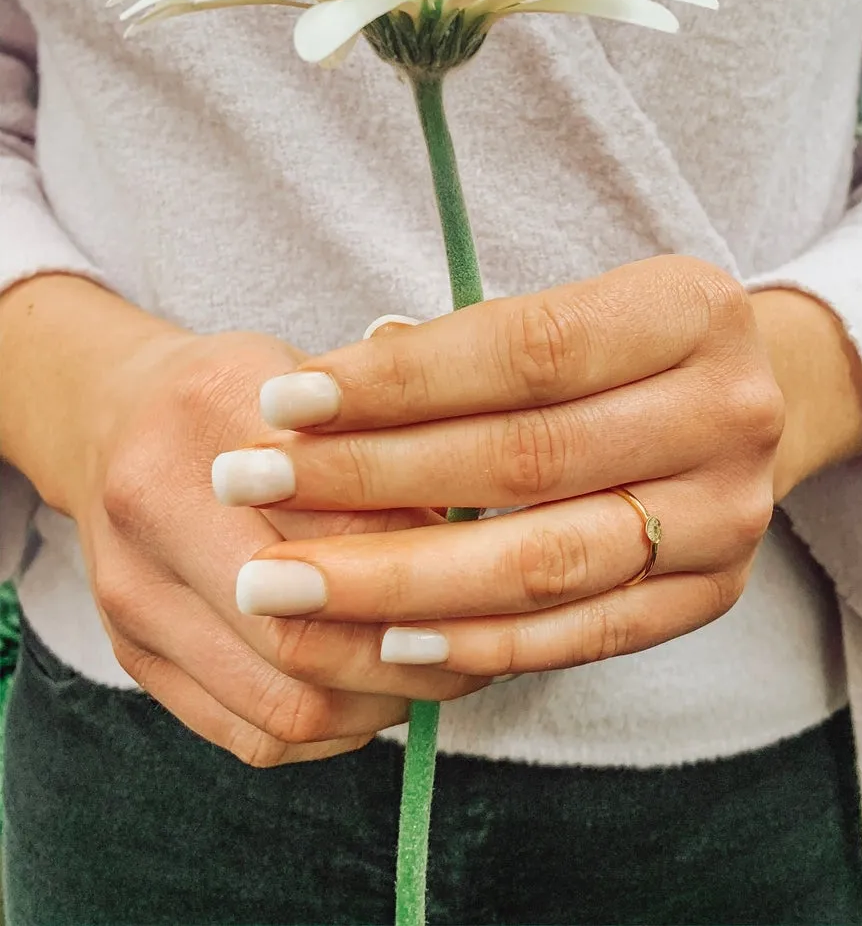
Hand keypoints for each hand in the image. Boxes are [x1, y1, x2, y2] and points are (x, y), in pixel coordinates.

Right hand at [0, 278, 487, 765]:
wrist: (114, 417)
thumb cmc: (242, 393)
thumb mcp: (318, 374)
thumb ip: (393, 430)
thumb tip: (481, 525)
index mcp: (211, 410)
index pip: (346, 519)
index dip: (433, 558)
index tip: (497, 569)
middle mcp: (153, 507)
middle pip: (305, 630)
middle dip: (413, 656)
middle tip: (485, 644)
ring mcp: (133, 598)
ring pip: (285, 703)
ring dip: (382, 704)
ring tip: (443, 673)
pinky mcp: (134, 659)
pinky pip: (253, 735)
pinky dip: (336, 730)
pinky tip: (380, 694)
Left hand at [215, 256, 783, 676]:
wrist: (739, 406)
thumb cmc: (618, 351)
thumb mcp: (567, 313)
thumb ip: (464, 350)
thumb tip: (323, 401)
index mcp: (693, 309)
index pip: (528, 349)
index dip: (398, 379)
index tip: (282, 403)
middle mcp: (730, 410)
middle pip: (529, 458)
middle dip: (370, 478)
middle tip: (247, 490)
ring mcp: (731, 513)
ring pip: (549, 560)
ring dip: (402, 578)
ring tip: (287, 584)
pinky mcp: (714, 593)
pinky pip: (586, 633)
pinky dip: (481, 640)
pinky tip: (390, 637)